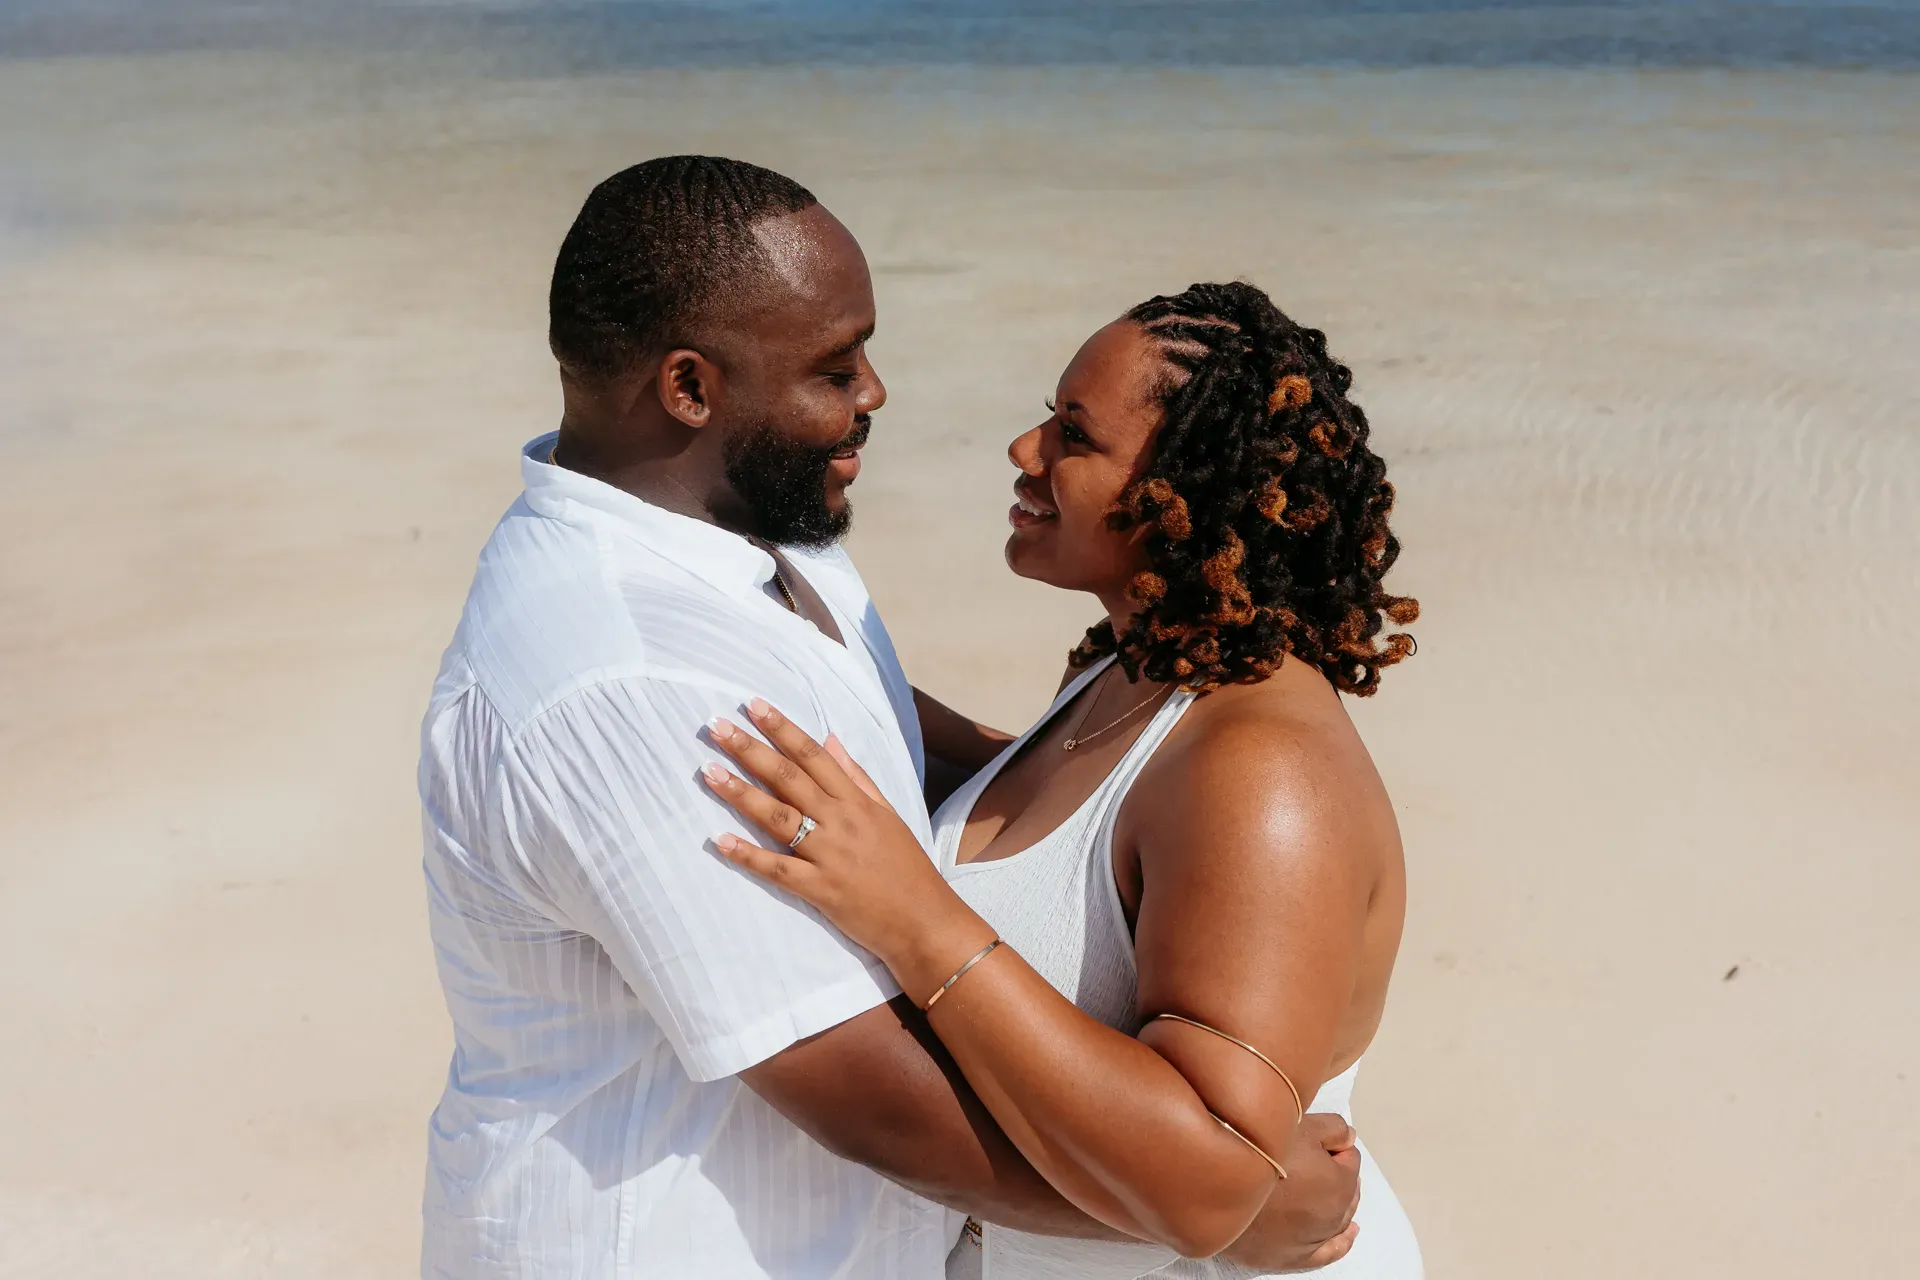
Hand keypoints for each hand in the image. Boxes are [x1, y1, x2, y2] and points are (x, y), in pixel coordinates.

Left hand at [702, 699, 991, 989]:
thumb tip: (830, 739)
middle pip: (788, 777)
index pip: (813, 755)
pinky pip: (778, 869)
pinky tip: (719, 841)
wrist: (925, 921)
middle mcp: (841, 821)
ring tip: (709, 771)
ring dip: (741, 793)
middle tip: (716, 727)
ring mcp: (829, 855)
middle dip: (750, 749)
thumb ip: (857, 776)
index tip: (753, 706)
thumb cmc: (907, 868)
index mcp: (856, 801)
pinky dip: (748, 855)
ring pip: (778, 816)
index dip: (782, 728)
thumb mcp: (887, 813)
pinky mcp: (820, 889)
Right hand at [1222, 1114, 1361, 1271]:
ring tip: (1327, 1189)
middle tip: (1314, 1158)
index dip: (1334, 1145)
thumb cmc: (1259, 1153)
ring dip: (1337, 1203)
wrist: (1218, 1185)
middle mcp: (1333, 1215)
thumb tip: (1351, 1137)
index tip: (1315, 1139)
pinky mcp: (1294, 1257)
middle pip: (1345, 1190)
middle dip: (1336, 1174)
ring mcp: (1314, 1239)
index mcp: (1340, 1183)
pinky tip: (1347, 1233)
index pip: (1350, 1158)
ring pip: (1339, 1220)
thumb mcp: (1302, 1125)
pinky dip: (1341, 1243)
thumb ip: (1335, 1129)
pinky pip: (1328, 1253)